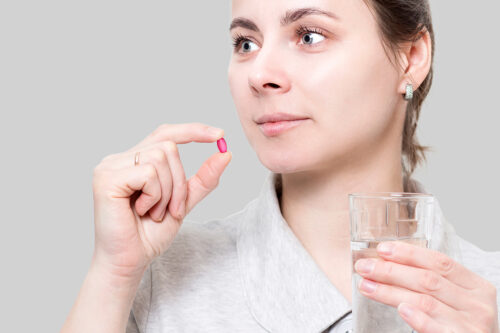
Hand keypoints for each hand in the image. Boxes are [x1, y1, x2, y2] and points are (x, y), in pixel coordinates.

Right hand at [91, 122, 231, 278]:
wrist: (130, 262)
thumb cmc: (150, 234)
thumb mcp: (183, 202)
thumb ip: (202, 180)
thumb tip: (225, 154)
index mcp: (135, 161)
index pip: (166, 134)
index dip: (193, 131)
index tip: (220, 134)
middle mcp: (120, 159)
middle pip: (168, 147)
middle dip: (180, 181)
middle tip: (173, 210)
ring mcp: (110, 167)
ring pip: (160, 158)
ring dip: (167, 192)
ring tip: (155, 213)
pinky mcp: (106, 179)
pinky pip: (148, 173)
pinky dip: (155, 195)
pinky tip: (141, 211)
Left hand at [354, 240, 498, 332]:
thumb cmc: (462, 324)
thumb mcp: (455, 299)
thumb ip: (433, 282)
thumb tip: (388, 264)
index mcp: (475, 286)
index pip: (439, 262)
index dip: (409, 253)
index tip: (382, 249)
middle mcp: (476, 304)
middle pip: (427, 280)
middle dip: (391, 271)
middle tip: (364, 267)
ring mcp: (471, 324)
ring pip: (424, 301)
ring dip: (391, 292)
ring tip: (367, 286)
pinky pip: (436, 328)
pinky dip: (418, 318)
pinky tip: (402, 310)